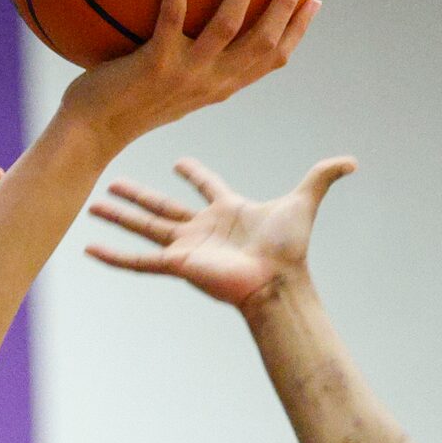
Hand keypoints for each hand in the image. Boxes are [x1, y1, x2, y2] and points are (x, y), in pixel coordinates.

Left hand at [61, 0, 317, 157]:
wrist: (94, 132)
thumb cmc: (124, 100)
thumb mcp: (170, 81)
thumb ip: (190, 56)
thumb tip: (192, 16)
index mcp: (221, 87)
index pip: (272, 59)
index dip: (298, 31)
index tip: (315, 0)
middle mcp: (212, 83)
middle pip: (263, 41)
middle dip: (286, 4)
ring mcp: (186, 74)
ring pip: (228, 27)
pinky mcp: (156, 65)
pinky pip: (171, 18)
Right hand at [85, 154, 354, 310]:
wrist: (277, 282)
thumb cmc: (289, 248)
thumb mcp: (303, 200)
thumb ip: (323, 177)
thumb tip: (352, 160)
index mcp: (228, 209)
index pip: (207, 185)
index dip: (195, 172)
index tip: (179, 161)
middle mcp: (203, 228)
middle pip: (163, 207)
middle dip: (138, 195)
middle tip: (112, 181)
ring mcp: (188, 246)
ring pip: (145, 228)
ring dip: (119, 217)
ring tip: (92, 204)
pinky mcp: (178, 264)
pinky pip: (140, 261)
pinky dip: (114, 256)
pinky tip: (89, 250)